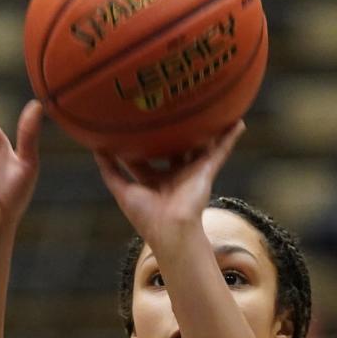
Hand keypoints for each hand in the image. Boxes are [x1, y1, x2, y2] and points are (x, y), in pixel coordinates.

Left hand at [94, 121, 245, 252]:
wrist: (171, 230)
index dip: (141, 142)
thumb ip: (110, 171)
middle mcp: (174, 175)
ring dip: (207, 129)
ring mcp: (192, 172)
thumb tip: (97, 150)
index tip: (136, 123)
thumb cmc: (146, 216)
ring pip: (200, 146)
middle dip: (174, 131)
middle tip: (172, 107)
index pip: (146, 157)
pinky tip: (239, 122)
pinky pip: (221, 151)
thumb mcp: (122, 190)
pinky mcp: (206, 172)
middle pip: (174, 148)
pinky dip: (230, 138)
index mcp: (155, 181)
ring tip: (212, 108)